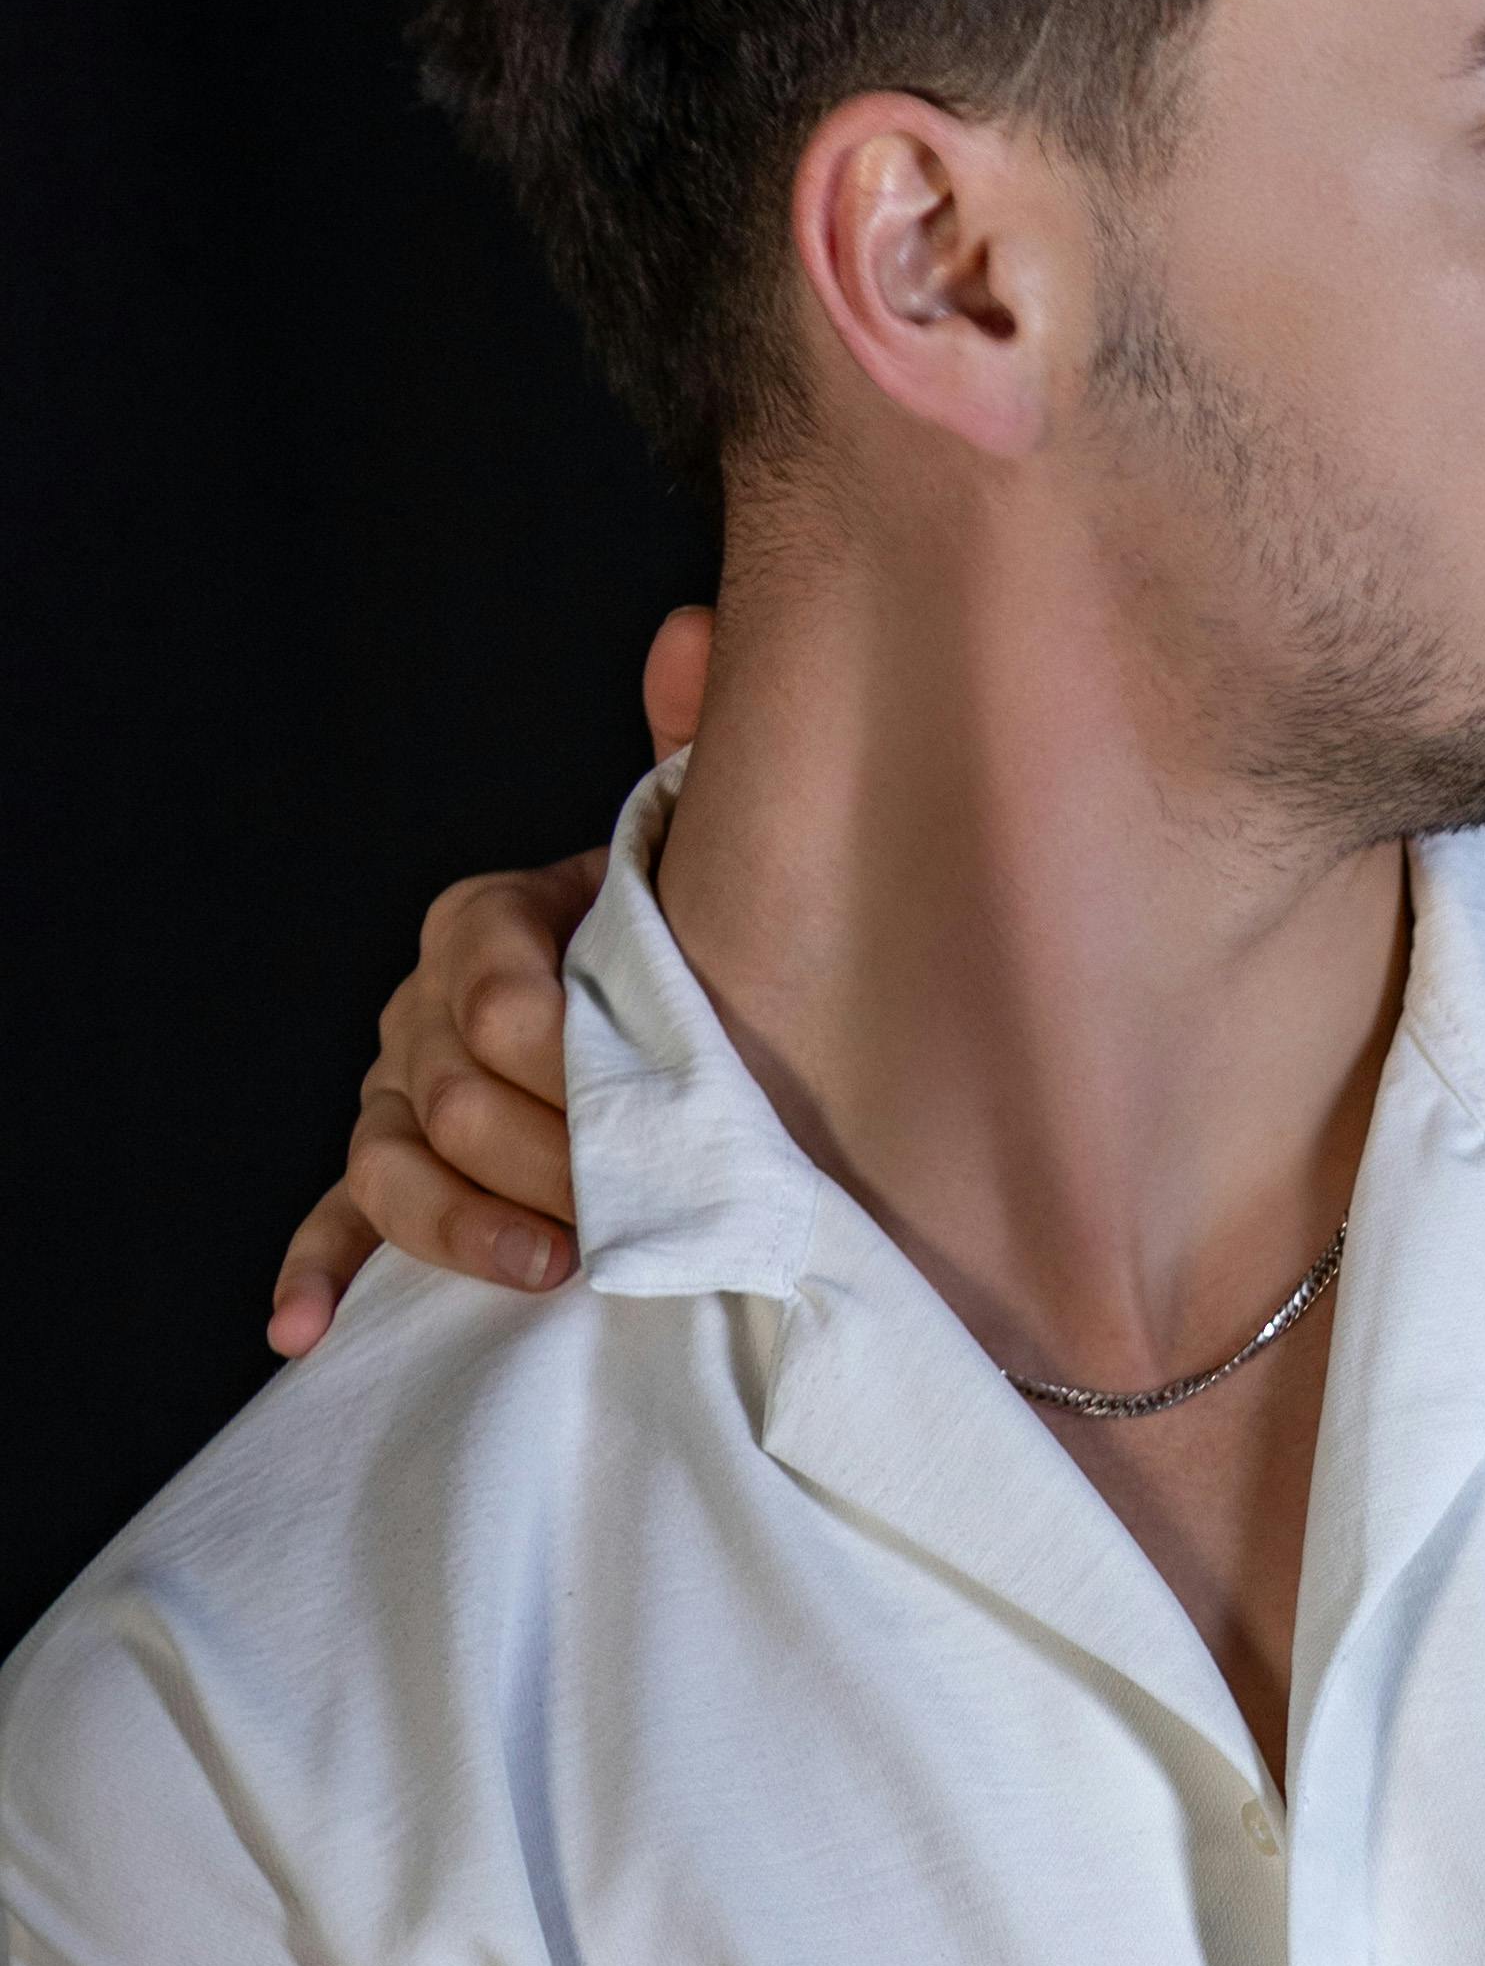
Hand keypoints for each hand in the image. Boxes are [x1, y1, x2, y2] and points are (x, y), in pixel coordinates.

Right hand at [265, 601, 707, 1351]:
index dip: (569, 1060)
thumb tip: (693, 638)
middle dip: (550, 1159)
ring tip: (547, 1270)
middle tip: (636, 1217)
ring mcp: (404, 1095)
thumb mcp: (700, 853)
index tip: (646, 1115)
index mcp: (494, 925)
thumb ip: (691, 751)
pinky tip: (304, 1326)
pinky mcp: (397, 1173)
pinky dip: (318, 1271)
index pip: (502, 991)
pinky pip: (343, 1221)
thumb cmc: (687, 942)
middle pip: (457, 1092)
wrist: (674, 1021)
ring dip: (464, 1226)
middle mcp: (428, 1009)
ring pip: (397, 1162)